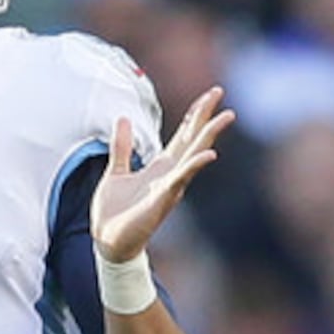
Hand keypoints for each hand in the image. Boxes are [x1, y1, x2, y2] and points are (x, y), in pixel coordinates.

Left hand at [89, 85, 233, 264]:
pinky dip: (194, 166)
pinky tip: (210, 154)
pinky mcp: (161, 202)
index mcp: (160, 167)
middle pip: (193, 139)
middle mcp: (170, 175)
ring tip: (226, 116)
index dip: (195, 114)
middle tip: (220, 92)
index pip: (183, 135)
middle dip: (206, 116)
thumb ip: (122, 147)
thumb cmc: (113, 212)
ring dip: (209, 136)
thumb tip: (123, 118)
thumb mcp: (115, 172)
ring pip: (193, 156)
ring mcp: (168, 187)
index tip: (211, 94)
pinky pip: (180, 180)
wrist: (106, 242)